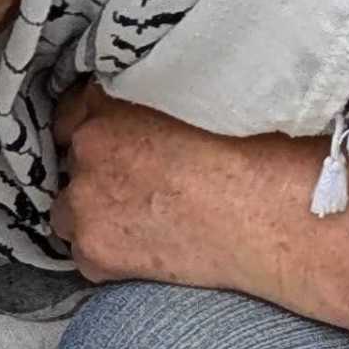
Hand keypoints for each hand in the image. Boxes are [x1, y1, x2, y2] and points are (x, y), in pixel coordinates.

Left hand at [49, 85, 348, 337]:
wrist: (278, 216)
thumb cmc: (263, 149)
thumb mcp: (207, 94)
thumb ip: (162, 93)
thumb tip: (149, 106)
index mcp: (115, 97)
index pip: (77, 108)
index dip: (101, 127)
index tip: (122, 144)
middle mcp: (90, 142)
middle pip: (72, 159)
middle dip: (99, 171)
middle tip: (144, 186)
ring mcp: (85, 198)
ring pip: (70, 209)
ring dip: (96, 213)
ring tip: (146, 221)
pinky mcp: (94, 249)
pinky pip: (85, 255)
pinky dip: (109, 255)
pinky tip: (151, 250)